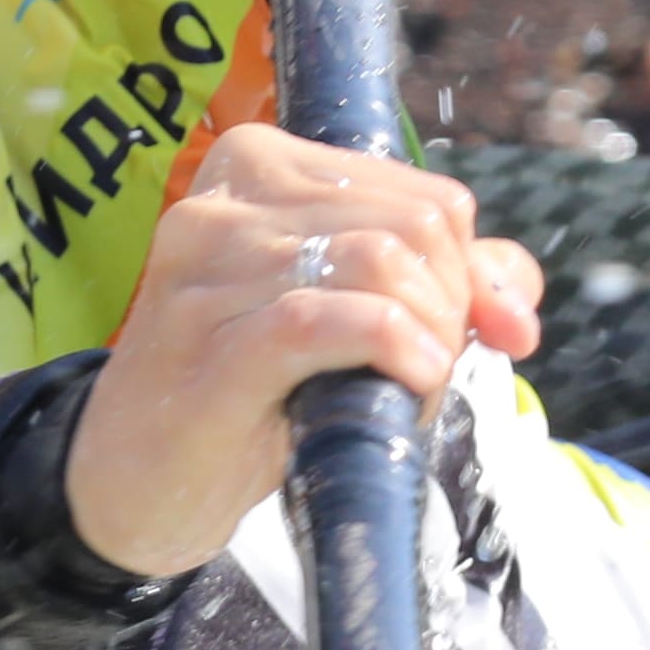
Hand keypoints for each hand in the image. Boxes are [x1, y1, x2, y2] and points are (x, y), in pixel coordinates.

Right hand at [63, 123, 544, 578]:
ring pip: (378, 265)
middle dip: (450, 308)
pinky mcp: (205, 347)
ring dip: (425, 339)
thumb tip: (519, 304)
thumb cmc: (245, 394)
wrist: (129, 483)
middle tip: (426, 371)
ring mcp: (202, 271)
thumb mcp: (343, 320)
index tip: (459, 337)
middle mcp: (220, 201)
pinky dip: (393, 351)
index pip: (423, 197)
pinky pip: (328, 321)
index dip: (466, 274)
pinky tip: (403, 386)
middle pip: (410, 227)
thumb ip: (439, 289)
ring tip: (404, 390)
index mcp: (257, 166)